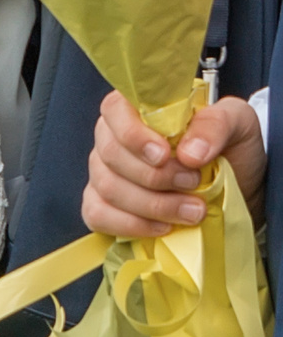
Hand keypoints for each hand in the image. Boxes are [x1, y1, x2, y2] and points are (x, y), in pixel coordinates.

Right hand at [84, 89, 266, 238]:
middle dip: (154, 176)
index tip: (164, 155)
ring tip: (192, 210)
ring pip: (107, 188)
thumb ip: (216, 125)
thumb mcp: (239, 124)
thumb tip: (189, 153)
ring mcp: (104, 173)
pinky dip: (131, 225)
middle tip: (193, 183)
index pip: (114, 110)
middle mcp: (114, 138)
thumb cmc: (231, 150)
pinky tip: (162, 227)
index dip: (132, 134)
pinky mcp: (103, 205)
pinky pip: (98, 216)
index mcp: (139, 110)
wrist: (236, 189)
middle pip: (111, 155)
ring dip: (152, 205)